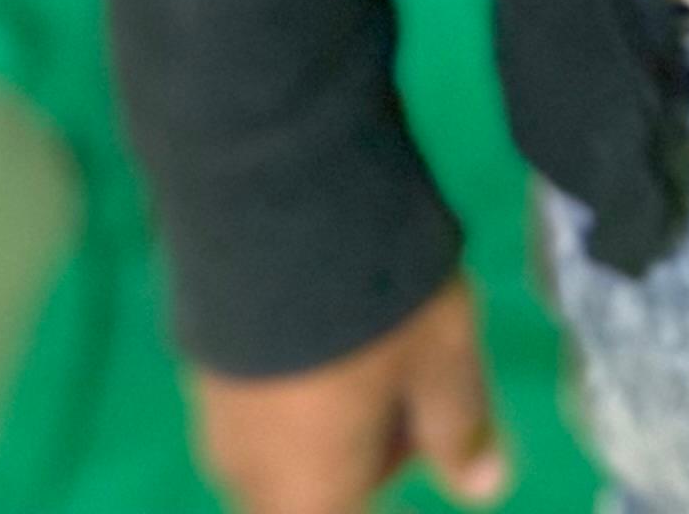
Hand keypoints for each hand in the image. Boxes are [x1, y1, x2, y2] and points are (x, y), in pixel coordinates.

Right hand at [189, 274, 509, 513]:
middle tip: (420, 379)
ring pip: (288, 444)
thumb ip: (460, 430)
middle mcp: (249, 475)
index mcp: (308, 500)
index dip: (395, 482)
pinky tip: (335, 318)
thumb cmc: (374, 305)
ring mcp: (215, 417)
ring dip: (338, 414)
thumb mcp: (443, 362)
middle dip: (372, 451)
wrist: (269, 203)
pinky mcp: (201, 358)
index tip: (437, 438)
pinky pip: (262, 399)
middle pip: (317, 490)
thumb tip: (487, 488)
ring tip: (384, 340)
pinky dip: (304, 379)